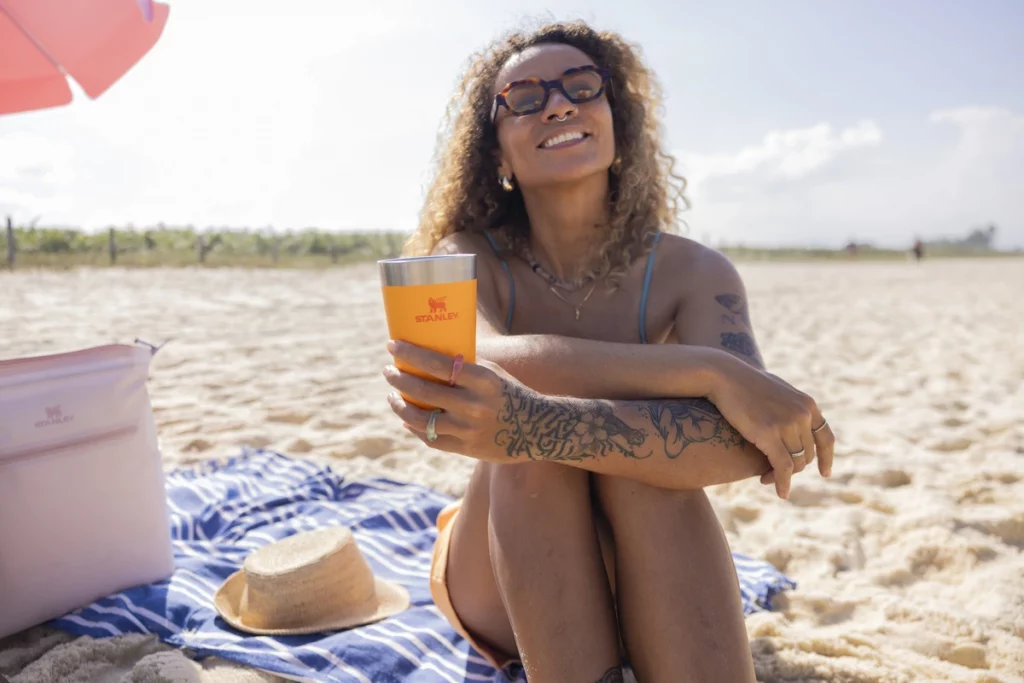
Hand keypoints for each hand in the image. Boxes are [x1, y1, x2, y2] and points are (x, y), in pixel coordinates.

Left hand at [381, 340, 536, 463]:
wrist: (538, 429)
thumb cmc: (511, 393)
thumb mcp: (493, 373)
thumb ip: (465, 364)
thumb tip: (430, 348)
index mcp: (483, 380)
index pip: (438, 364)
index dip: (411, 354)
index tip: (392, 345)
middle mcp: (475, 405)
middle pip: (423, 391)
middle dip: (398, 379)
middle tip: (388, 371)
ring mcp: (470, 430)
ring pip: (420, 419)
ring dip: (399, 406)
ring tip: (392, 397)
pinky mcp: (467, 450)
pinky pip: (430, 439)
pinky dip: (414, 428)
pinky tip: (406, 419)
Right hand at [706, 354, 834, 498]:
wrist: (724, 376)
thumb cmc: (745, 384)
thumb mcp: (777, 393)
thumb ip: (791, 407)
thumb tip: (797, 420)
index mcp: (808, 404)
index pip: (826, 438)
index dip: (826, 458)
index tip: (824, 473)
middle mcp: (803, 414)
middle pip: (808, 454)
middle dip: (793, 467)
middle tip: (774, 474)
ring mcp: (787, 424)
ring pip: (796, 463)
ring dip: (783, 476)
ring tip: (766, 479)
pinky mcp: (769, 434)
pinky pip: (783, 467)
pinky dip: (783, 483)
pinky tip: (781, 492)